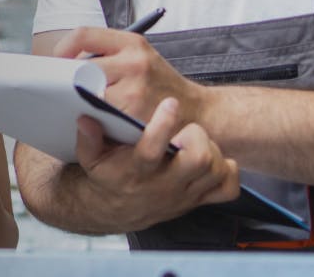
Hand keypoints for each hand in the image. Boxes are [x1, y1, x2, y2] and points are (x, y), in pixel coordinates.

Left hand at [53, 27, 208, 124]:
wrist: (198, 112)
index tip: (56, 62)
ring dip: (80, 101)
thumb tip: (64, 64)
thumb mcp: (140, 57)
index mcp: (132, 43)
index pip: (83, 35)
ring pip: (89, 94)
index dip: (63, 49)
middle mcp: (134, 62)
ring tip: (78, 105)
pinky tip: (94, 120)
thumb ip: (108, 55)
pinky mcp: (135, 116)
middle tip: (61, 89)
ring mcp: (135, 90)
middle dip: (69, 80)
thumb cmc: (160, 85)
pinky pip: (101, 116)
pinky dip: (94, 118)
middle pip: (82, 68)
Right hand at [73, 97, 239, 230]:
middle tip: (186, 130)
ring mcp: (184, 194)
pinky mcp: (198, 200)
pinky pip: (228, 189)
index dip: (163, 125)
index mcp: (136, 172)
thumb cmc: (108, 177)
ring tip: (196, 142)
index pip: (152, 151)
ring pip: (215, 170)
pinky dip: (228, 171)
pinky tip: (213, 161)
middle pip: (199, 160)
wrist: (117, 210)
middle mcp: (164, 185)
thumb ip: (88, 138)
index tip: (169, 103)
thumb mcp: (90, 158)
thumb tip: (86, 118)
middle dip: (197, 137)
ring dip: (212, 150)